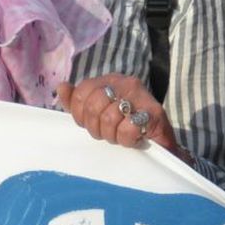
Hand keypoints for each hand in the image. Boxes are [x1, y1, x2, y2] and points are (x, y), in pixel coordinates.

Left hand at [58, 75, 186, 159]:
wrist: (162, 144)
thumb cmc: (127, 127)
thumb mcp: (99, 112)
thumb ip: (78, 101)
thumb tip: (61, 87)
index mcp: (109, 80)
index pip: (81, 92)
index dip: (80, 114)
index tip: (88, 125)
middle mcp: (125, 83)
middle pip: (93, 105)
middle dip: (95, 127)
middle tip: (106, 134)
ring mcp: (141, 96)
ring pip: (109, 118)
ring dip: (112, 135)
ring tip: (120, 137)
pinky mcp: (155, 113)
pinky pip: (128, 128)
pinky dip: (127, 139)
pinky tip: (134, 140)